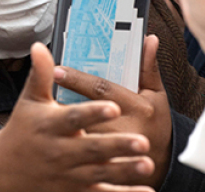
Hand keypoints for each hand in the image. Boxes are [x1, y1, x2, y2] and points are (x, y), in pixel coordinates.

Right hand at [0, 44, 154, 191]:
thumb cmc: (23, 129)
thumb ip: (41, 75)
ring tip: (148, 163)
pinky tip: (146, 190)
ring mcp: (69, 174)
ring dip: (125, 170)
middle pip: (92, 148)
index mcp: (51, 126)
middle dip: (117, 146)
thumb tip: (39, 46)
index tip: (113, 107)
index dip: (93, 113)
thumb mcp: (30, 101)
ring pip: (100, 173)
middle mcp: (60, 151)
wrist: (4, 171)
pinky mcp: (75, 190)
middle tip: (143, 141)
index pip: (74, 118)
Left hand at [53, 35, 171, 188]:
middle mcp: (126, 128)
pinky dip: (69, 141)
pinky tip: (56, 133)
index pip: (103, 89)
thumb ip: (148, 68)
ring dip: (63, 122)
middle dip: (64, 101)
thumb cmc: (156, 122)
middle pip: (87, 113)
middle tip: (43, 90)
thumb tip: (149, 39)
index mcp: (139, 107)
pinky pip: (82, 153)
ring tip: (45, 110)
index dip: (78, 79)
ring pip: (82, 134)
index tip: (57, 70)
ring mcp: (114, 151)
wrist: (161, 161)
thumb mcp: (156, 94)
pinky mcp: (105, 165)